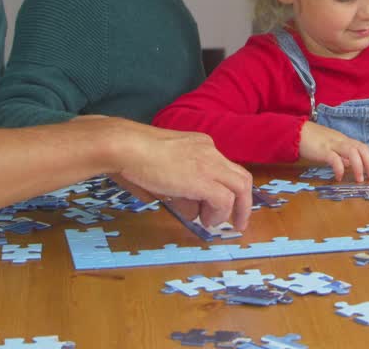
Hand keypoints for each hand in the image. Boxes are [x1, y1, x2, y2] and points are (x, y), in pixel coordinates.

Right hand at [112, 121, 253, 229]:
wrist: (126, 146)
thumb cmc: (130, 155)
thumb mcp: (158, 171)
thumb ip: (171, 186)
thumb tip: (173, 204)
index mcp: (199, 144)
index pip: (222, 167)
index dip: (222, 188)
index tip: (215, 205)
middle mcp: (209, 151)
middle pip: (240, 176)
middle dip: (242, 201)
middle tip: (237, 220)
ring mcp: (208, 163)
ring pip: (241, 187)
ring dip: (235, 210)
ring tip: (216, 224)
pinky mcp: (203, 179)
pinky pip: (225, 200)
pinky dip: (219, 213)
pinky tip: (206, 221)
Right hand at [298, 121, 368, 181]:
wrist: (295, 132)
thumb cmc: (311, 139)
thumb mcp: (329, 146)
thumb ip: (340, 154)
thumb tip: (349, 165)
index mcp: (343, 140)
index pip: (362, 147)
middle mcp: (341, 140)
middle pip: (362, 148)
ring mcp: (332, 144)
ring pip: (352, 152)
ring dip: (358, 166)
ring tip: (359, 179)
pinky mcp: (322, 150)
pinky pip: (335, 159)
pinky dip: (340, 169)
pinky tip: (339, 177)